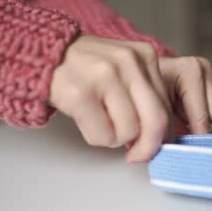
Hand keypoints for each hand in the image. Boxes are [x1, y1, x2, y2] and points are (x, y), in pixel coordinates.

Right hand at [49, 35, 211, 163]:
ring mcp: (103, 76)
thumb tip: (159, 138)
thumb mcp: (124, 70)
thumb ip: (145, 97)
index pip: (166, 107)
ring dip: (114, 138)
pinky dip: (95, 137)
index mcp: (145, 55)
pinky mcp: (80, 94)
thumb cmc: (87, 69)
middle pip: (155, 121)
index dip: (160, 134)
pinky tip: (85, 120)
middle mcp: (127, 62)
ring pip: (129, 132)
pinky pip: (103, 136)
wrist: (44, 54)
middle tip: (135, 156)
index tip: (148, 144)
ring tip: (100, 121)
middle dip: (147, 147)